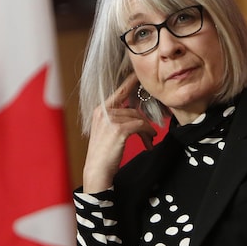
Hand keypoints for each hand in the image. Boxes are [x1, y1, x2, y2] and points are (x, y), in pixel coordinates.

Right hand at [82, 73, 156, 192]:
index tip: (138, 74)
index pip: (118, 92)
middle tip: (150, 134)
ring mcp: (110, 120)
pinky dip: (147, 133)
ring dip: (147, 130)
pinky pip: (140, 125)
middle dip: (143, 122)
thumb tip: (136, 114)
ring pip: (137, 118)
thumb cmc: (103, 154)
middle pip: (132, 110)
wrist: (96, 171)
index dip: (130, 82)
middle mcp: (103, 112)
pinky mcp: (118, 129)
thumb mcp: (107, 132)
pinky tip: (149, 142)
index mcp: (99, 110)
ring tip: (149, 141)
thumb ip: (117, 119)